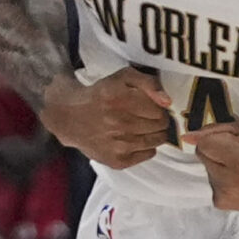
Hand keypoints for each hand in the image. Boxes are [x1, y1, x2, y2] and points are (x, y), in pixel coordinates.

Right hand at [39, 68, 172, 169]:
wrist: (70, 118)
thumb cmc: (101, 95)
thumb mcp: (123, 77)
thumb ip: (148, 82)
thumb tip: (167, 101)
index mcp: (122, 100)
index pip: (160, 109)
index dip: (156, 106)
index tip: (147, 105)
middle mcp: (120, 124)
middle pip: (161, 125)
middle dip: (156, 119)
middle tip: (142, 116)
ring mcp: (119, 145)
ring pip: (157, 141)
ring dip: (152, 133)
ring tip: (138, 127)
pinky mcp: (117, 161)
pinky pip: (148, 154)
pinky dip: (144, 147)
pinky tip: (131, 139)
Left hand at [187, 119, 238, 211]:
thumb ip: (216, 130)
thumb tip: (187, 137)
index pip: (204, 143)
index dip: (216, 138)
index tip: (233, 142)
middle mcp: (229, 181)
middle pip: (203, 155)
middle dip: (217, 151)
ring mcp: (224, 196)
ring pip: (206, 170)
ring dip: (219, 166)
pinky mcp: (222, 204)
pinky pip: (211, 184)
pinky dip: (222, 180)